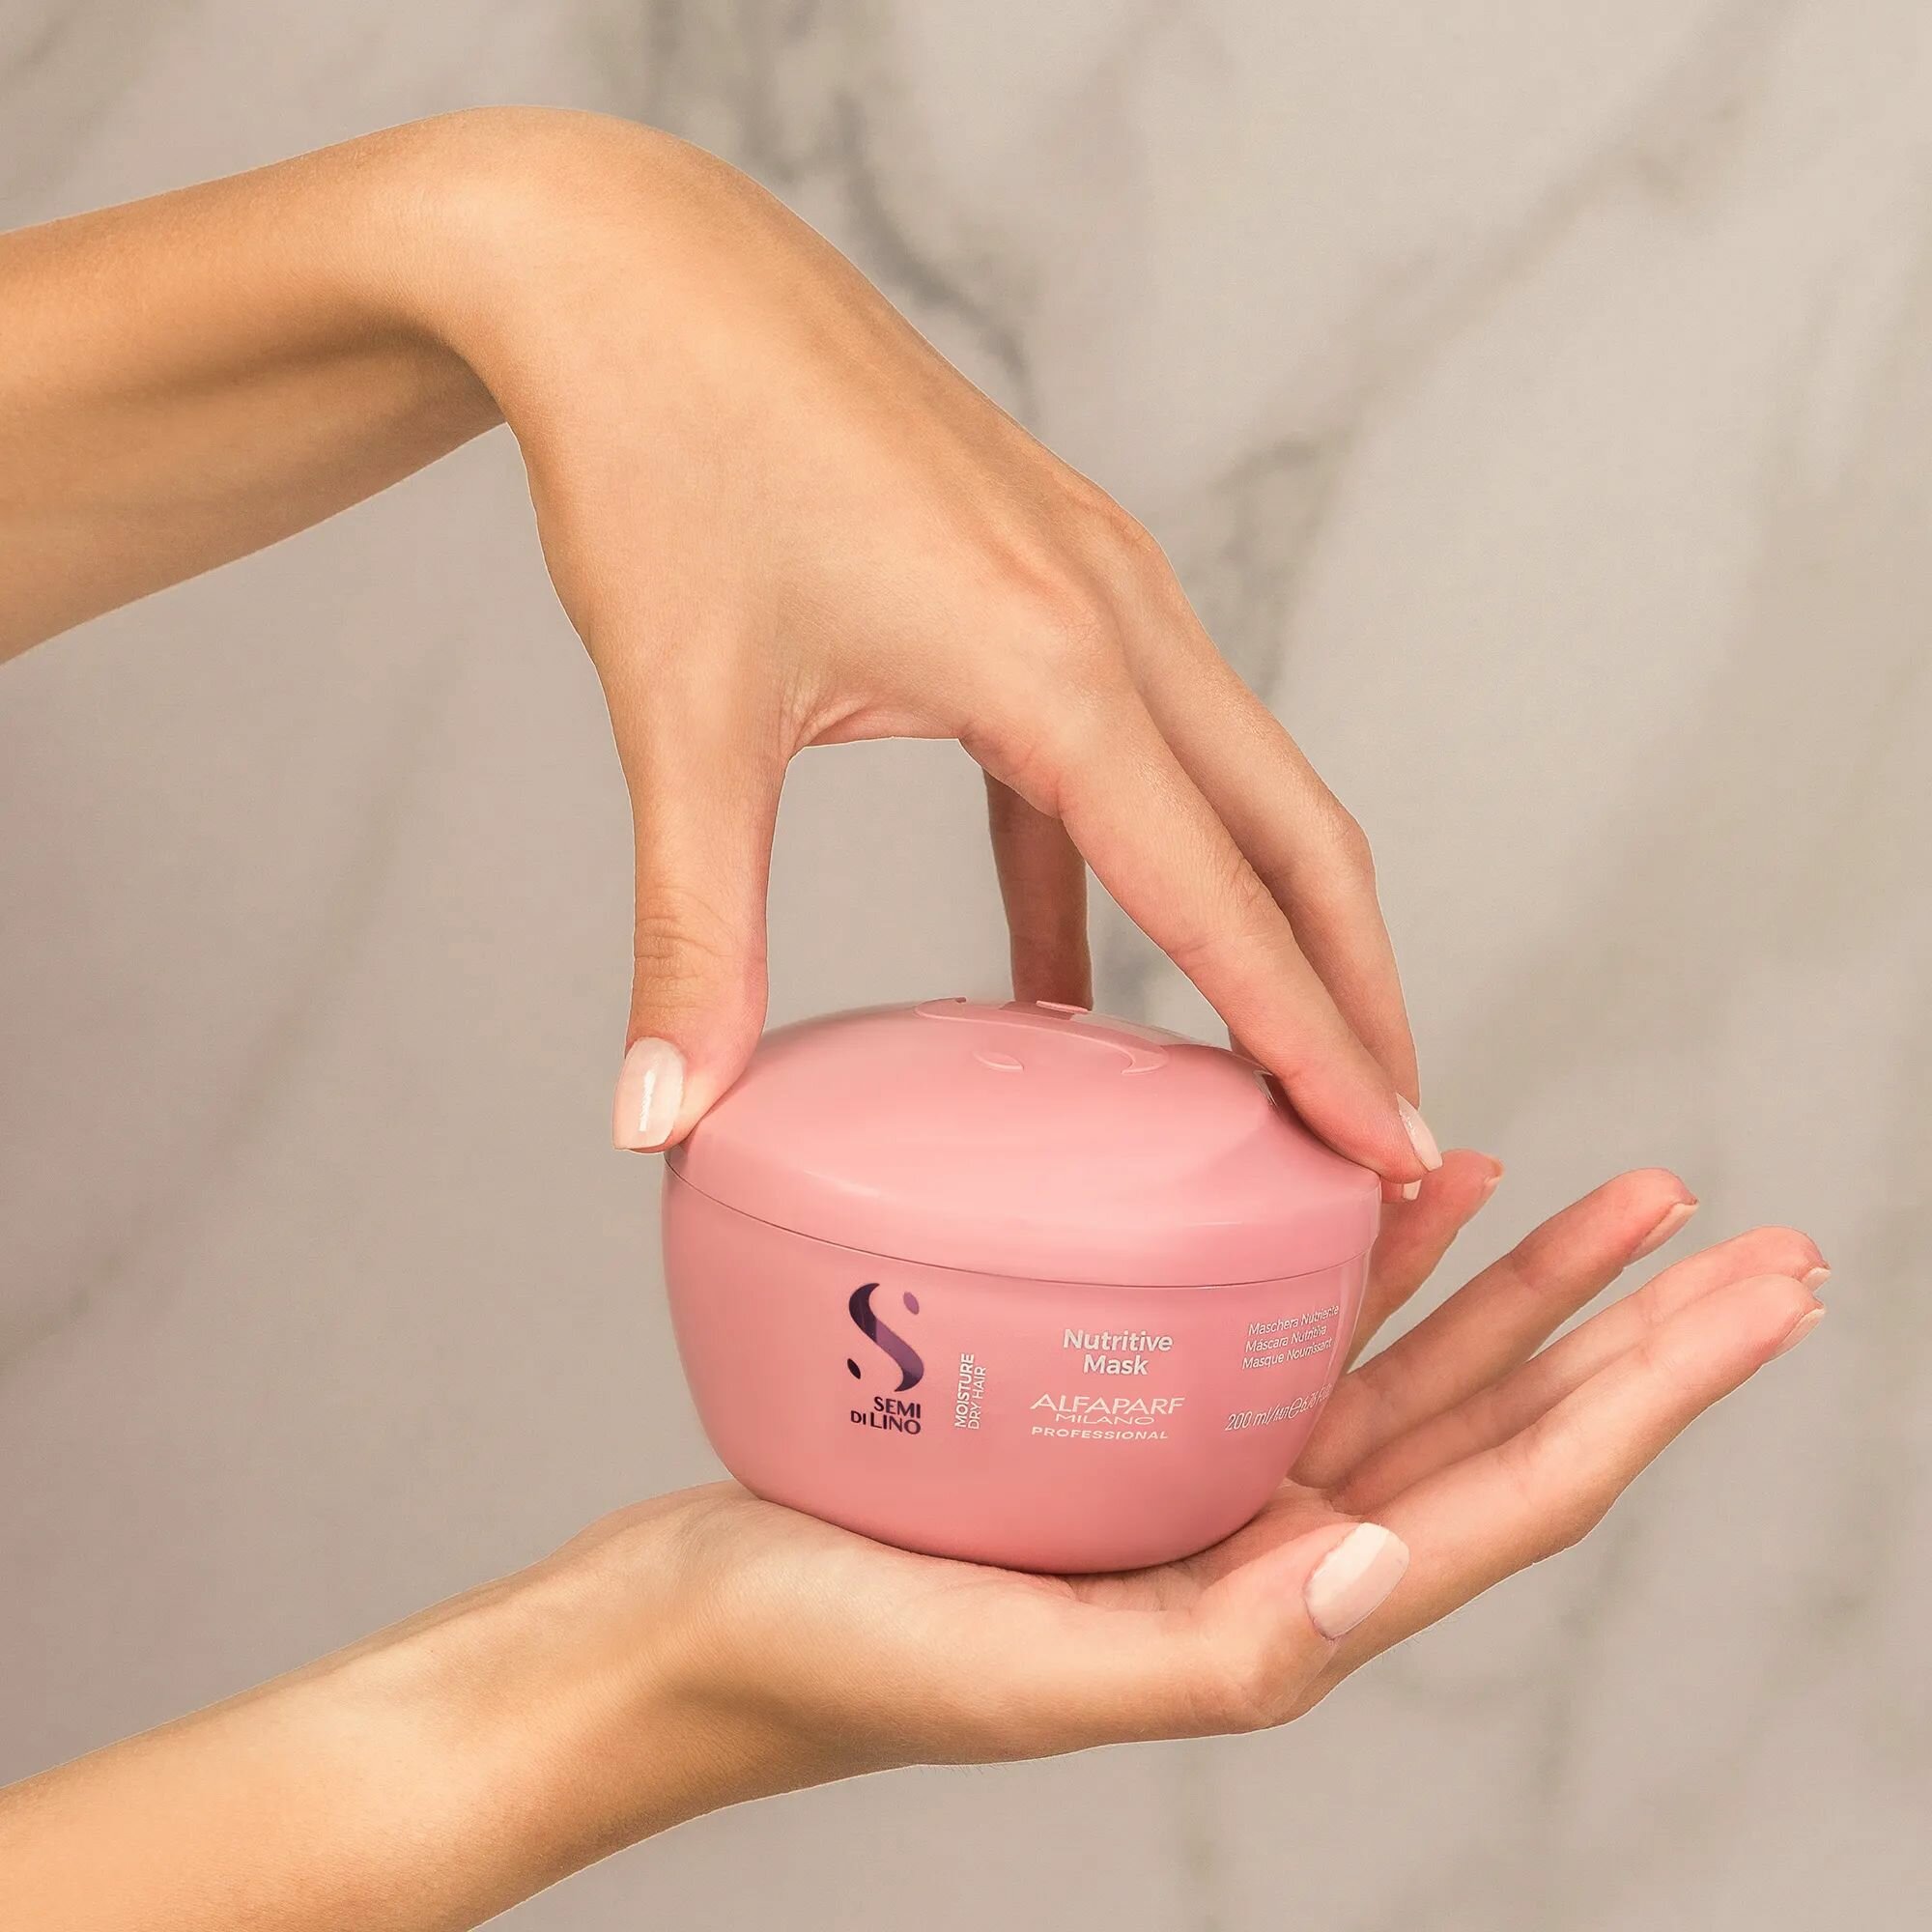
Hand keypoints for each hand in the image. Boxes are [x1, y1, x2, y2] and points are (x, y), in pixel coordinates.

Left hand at [410, 110, 1427, 1177]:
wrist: (629, 262)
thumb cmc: (660, 455)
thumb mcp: (681, 716)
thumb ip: (693, 932)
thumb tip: (654, 1120)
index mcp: (1054, 655)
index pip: (1223, 896)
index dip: (1311, 1040)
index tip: (1388, 1150)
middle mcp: (1115, 610)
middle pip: (1297, 833)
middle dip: (1353, 988)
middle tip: (1387, 1130)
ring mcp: (1094, 576)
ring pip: (1239, 779)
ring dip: (1274, 915)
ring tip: (1280, 1050)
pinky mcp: (1046, 566)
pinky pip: (1126, 743)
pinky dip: (1131, 856)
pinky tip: (1068, 959)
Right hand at [571, 1157, 1822, 1778]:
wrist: (681, 1629)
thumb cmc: (823, 1658)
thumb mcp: (1015, 1675)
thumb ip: (1213, 1650)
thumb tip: (1386, 1567)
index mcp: (1267, 1615)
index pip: (1511, 1495)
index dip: (1648, 1399)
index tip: (1752, 1306)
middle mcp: (1260, 1547)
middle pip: (1491, 1424)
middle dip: (1630, 1336)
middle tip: (1739, 1240)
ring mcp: (1196, 1477)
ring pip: (1400, 1366)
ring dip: (1515, 1287)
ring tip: (1611, 1197)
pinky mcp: (1117, 1419)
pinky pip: (1270, 1322)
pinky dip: (1351, 1256)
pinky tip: (1395, 1188)